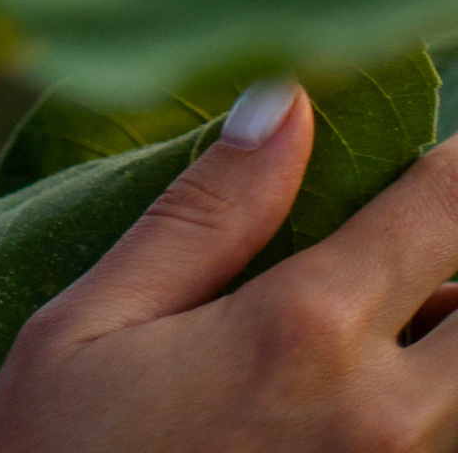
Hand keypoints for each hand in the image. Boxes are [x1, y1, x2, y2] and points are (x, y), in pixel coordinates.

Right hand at [0, 84, 457, 452]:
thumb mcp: (97, 319)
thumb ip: (206, 214)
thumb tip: (284, 100)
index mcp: (303, 333)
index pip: (445, 212)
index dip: (450, 170)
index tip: (434, 154)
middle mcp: (379, 416)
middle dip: (452, 267)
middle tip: (400, 253)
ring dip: (441, 348)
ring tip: (367, 329)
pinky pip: (441, 451)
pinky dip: (422, 415)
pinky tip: (351, 404)